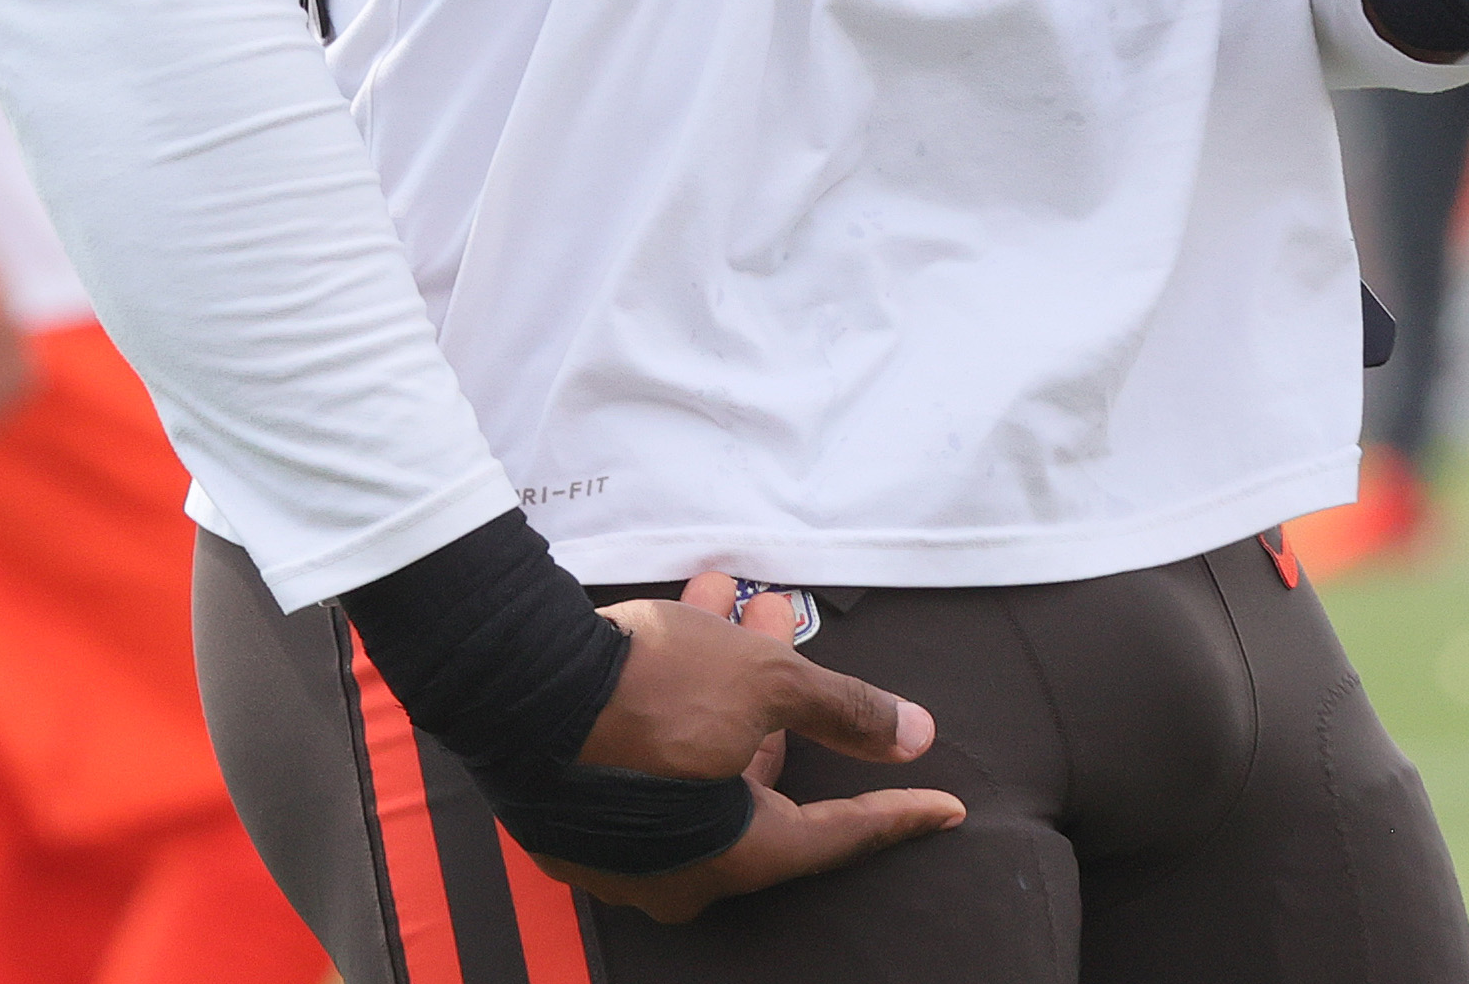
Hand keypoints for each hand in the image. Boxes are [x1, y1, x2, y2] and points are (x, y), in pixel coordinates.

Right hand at [541, 573, 962, 923]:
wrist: (522, 681)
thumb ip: (845, 710)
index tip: (946, 808)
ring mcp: (625, 846)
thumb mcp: (766, 681)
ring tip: (734, 597)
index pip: (837, 833)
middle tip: (788, 625)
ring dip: (725, 676)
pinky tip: (687, 613)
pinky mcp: (581, 809)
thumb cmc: (656, 688)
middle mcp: (681, 870)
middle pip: (757, 777)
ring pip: (701, 753)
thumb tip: (913, 734)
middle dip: (780, 698)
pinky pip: (653, 751)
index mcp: (736, 856)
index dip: (896, 812)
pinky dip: (679, 690)